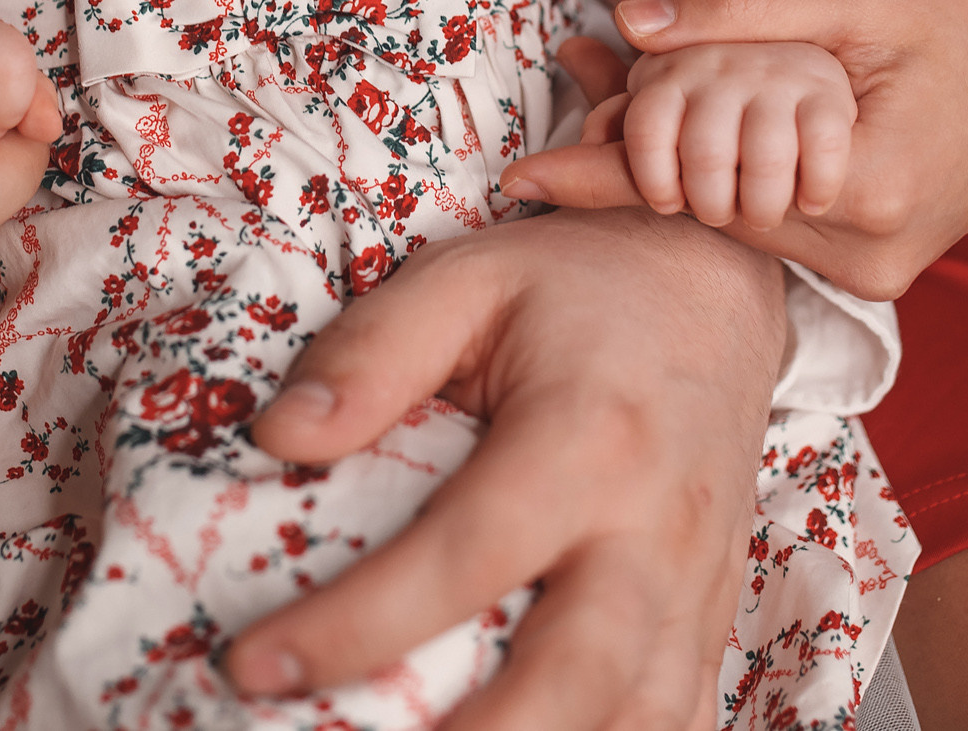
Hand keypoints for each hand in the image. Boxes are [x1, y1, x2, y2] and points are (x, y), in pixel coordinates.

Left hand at [225, 210, 786, 730]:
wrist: (712, 288)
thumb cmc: (574, 289)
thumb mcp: (465, 280)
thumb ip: (373, 352)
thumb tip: (280, 437)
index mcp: (587, 436)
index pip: (463, 555)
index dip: (356, 624)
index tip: (255, 665)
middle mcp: (655, 528)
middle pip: (576, 674)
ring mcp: (696, 586)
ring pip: (637, 719)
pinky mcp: (711, 619)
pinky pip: (674, 719)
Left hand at [503, 0, 967, 298]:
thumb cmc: (965, 12)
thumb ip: (745, 6)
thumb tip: (628, 21)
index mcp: (865, 192)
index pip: (704, 188)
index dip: (611, 173)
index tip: (519, 178)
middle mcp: (869, 257)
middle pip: (713, 214)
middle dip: (635, 167)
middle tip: (563, 102)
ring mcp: (874, 275)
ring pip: (738, 226)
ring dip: (678, 178)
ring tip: (599, 115)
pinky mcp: (873, 269)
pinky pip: (771, 229)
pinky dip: (725, 186)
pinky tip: (681, 144)